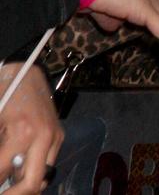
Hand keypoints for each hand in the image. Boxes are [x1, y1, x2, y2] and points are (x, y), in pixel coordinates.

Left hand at [0, 65, 62, 194]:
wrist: (25, 70)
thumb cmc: (5, 92)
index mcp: (23, 132)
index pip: (2, 174)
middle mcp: (44, 137)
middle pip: (31, 184)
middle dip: (14, 194)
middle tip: (2, 192)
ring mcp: (54, 136)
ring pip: (41, 178)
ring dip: (24, 183)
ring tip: (8, 180)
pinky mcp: (58, 134)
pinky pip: (48, 164)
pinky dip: (32, 170)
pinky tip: (19, 166)